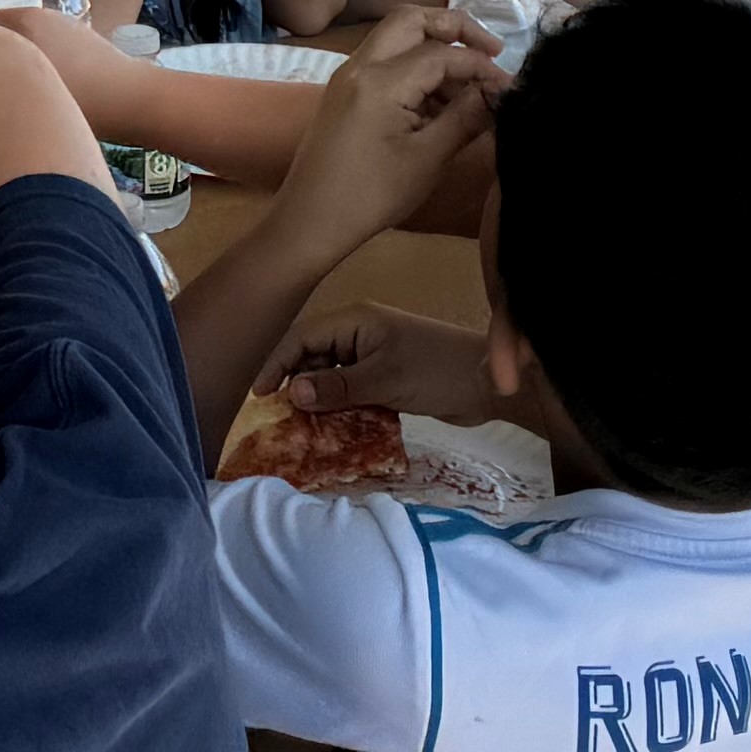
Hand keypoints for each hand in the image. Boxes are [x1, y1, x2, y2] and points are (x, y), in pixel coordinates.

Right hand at [269, 298, 497, 424]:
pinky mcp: (386, 377)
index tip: (260, 397)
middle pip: (312, 356)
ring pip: (331, 376)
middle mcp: (359, 334)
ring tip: (302, 429)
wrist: (490, 383)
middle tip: (281, 420)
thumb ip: (337, 386)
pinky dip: (340, 407)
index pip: (302, 337)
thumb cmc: (438, 370)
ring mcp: (374, 355)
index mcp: (355, 321)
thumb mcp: (385, 379)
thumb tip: (291, 393)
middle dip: (295, 384)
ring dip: (318, 399)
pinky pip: (351, 390)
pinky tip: (332, 430)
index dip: (276, 363)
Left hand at [283, 12, 501, 242]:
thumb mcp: (427, 158)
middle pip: (411, 20)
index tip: (509, 87)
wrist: (309, 220)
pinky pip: (385, 64)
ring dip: (435, 51)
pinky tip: (441, 105)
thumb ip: (465, 118)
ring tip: (470, 91)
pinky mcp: (344, 93)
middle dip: (455, 28)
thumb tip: (498, 91)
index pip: (442, 53)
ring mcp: (347, 77)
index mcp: (380, 81)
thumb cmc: (371, 195)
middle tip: (490, 53)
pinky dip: (416, 71)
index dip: (481, 66)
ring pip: (397, 39)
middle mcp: (359, 66)